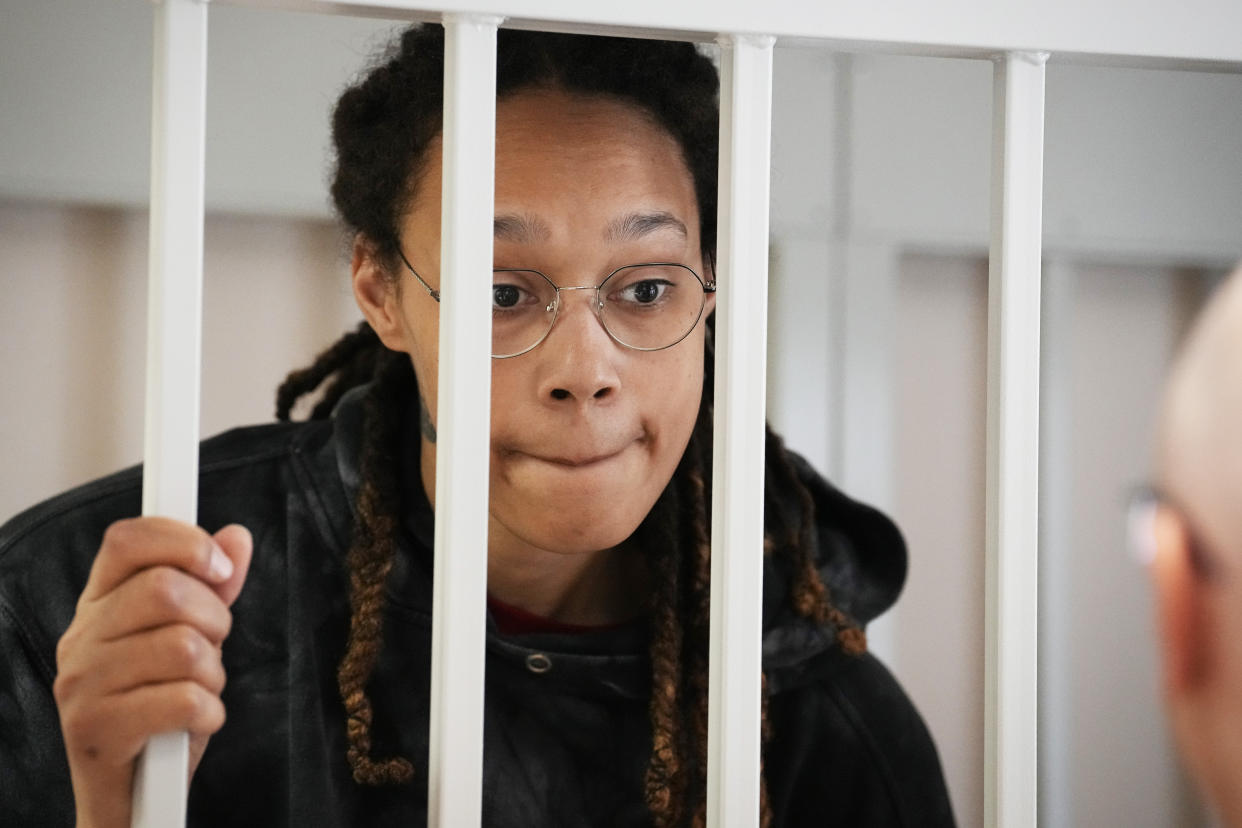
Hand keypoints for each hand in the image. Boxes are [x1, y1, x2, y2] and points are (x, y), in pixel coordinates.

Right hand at [53, 517, 252, 827]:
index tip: (219, 568)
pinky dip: (208, 712)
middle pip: (165, 589)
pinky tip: (195, 721)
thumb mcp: (189, 638)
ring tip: (198, 690)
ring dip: (213, 673)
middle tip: (213, 647)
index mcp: (98, 604)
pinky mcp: (96, 729)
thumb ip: (211, 588)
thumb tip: (235, 538)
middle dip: (214, 619)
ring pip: (183, 646)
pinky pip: (183, 699)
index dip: (183, 542)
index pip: (127, 540)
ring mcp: (82, 684)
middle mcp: (80, 638)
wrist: (133, 792)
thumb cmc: (159, 707)